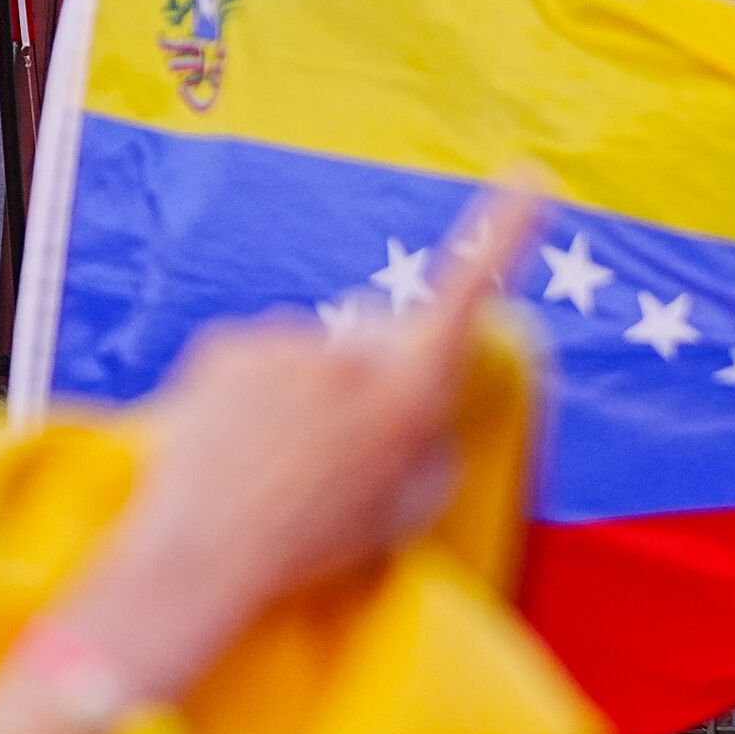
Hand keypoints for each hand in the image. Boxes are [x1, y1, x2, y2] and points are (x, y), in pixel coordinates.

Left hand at [56, 184, 537, 700]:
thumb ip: (435, 444)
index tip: (530, 179)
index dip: (503, 233)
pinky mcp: (230, 344)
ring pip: (314, 352)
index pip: (467, 295)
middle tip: (340, 446)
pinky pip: (260, 356)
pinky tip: (241, 442)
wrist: (204, 555)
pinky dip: (254, 391)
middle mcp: (355, 353)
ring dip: (305, 391)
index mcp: (411, 393)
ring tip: (277, 461)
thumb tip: (423, 406)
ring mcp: (289, 342)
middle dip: (372, 369)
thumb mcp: (411, 507)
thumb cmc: (316, 541)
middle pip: (380, 335)